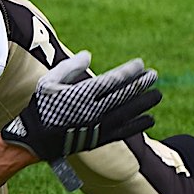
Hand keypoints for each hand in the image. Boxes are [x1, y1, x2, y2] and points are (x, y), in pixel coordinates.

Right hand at [0, 50, 158, 165]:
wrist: (36, 138)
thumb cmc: (42, 105)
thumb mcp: (49, 80)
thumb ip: (70, 67)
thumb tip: (88, 55)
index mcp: (81, 94)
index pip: (112, 80)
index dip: (128, 72)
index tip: (140, 64)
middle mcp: (93, 110)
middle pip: (124, 95)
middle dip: (141, 84)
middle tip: (154, 76)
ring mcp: (98, 126)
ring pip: (128, 113)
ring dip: (144, 103)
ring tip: (157, 95)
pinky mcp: (100, 139)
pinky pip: (124, 131)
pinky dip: (138, 125)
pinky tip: (150, 119)